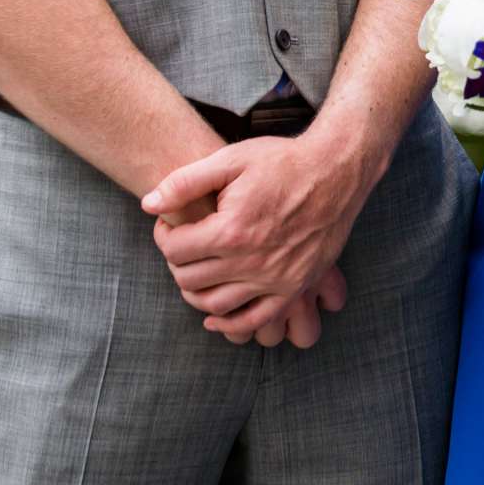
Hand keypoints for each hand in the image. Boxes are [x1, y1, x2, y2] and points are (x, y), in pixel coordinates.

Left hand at [142, 131, 367, 339]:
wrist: (335, 171)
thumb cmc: (281, 161)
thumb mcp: (230, 159)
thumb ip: (184, 182)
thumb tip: (148, 204)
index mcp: (230, 229)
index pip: (174, 250)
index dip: (163, 235)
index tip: (168, 224)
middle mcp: (251, 261)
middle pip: (189, 279)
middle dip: (175, 262)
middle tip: (180, 245)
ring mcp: (274, 280)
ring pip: (215, 305)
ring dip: (194, 293)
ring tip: (194, 272)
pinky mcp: (293, 288)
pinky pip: (253, 320)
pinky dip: (229, 325)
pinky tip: (214, 316)